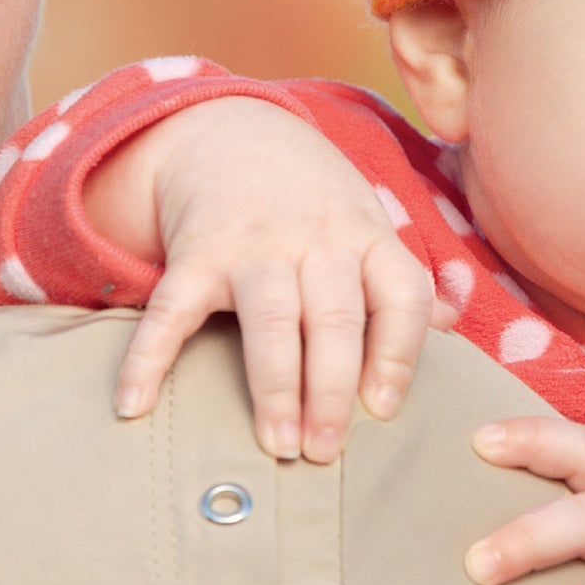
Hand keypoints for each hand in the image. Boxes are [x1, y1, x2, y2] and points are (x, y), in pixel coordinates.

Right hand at [87, 97, 456, 460]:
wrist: (231, 132)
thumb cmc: (313, 201)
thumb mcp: (366, 224)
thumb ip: (399, 280)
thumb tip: (449, 326)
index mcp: (367, 238)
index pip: (400, 294)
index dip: (398, 353)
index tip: (384, 409)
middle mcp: (316, 242)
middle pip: (336, 319)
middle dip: (334, 391)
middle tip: (325, 452)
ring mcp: (254, 246)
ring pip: (272, 320)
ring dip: (275, 387)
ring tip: (277, 445)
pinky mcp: (195, 254)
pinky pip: (172, 310)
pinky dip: (149, 358)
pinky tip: (135, 405)